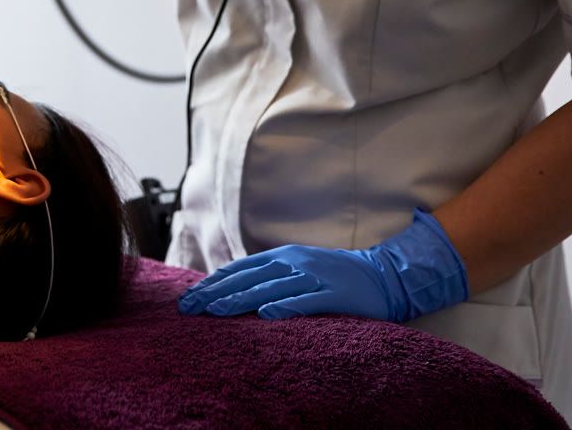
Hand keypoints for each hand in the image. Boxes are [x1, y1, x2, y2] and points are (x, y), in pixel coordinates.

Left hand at [177, 209, 468, 322]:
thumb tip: (235, 287)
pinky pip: (306, 301)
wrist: (381, 276)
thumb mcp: (297, 268)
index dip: (213, 282)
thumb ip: (269, 275)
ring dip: (240, 300)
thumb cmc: (333, 274)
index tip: (189, 298)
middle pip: (247, 278)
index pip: (239, 269)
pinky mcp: (333, 294)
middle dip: (215, 293)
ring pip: (270, 288)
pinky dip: (286, 307)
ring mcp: (313, 277)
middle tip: (189, 308)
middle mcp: (293, 262)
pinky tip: (267, 316)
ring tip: (215, 312)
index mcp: (282, 255)